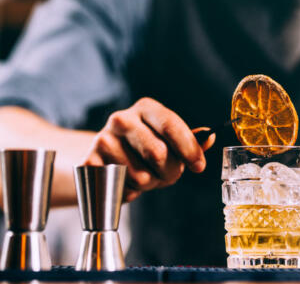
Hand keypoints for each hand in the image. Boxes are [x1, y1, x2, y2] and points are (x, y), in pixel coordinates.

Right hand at [83, 98, 215, 201]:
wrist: (104, 157)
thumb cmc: (143, 147)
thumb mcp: (168, 140)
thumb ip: (190, 140)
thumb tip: (210, 137)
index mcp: (146, 108)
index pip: (171, 125)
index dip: (189, 149)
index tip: (199, 166)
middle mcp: (122, 118)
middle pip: (158, 153)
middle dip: (170, 172)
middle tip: (167, 176)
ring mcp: (103, 139)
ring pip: (140, 175)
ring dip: (149, 184)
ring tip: (144, 177)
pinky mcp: (89, 162)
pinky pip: (121, 187)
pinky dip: (129, 192)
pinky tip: (126, 182)